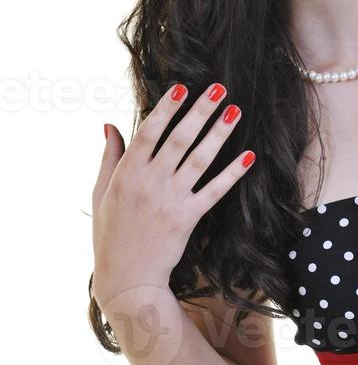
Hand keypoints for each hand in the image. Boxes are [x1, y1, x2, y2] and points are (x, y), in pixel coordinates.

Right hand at [91, 82, 255, 306]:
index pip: (149, 132)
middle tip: (220, 88)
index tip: (182, 88)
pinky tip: (248, 156)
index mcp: (127, 173)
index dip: (166, 109)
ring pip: (200, 160)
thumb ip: (109, 156)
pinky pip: (214, 191)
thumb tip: (110, 124)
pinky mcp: (188, 218)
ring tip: (235, 111)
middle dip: (201, 111)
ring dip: (220, 133)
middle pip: (180, 139)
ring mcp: (170, 200)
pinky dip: (232, 173)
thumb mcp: (101, 192)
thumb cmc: (110, 233)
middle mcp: (150, 182)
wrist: (127, 277)